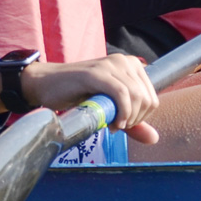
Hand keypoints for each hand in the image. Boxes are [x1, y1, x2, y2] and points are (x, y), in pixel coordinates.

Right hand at [4, 55, 161, 143]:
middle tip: (116, 126)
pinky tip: (112, 122)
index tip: (123, 124)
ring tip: (111, 124)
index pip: (152, 98)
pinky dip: (121, 112)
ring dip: (126, 118)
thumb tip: (154, 139)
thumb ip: (132, 123)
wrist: (46, 84)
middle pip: (147, 99)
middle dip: (134, 120)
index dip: (141, 118)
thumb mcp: (109, 109)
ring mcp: (111, 64)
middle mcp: (124, 61)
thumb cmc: (78, 95)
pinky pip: (121, 94)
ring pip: (137, 97)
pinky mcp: (97, 73)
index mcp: (131, 66)